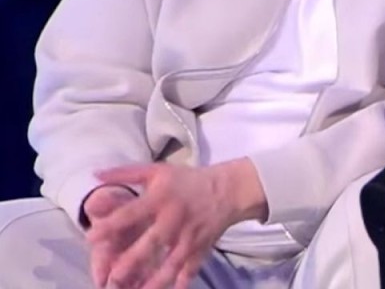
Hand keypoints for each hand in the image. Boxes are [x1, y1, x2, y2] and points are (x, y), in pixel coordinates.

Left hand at [86, 160, 266, 288]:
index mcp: (160, 199)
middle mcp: (174, 219)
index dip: (111, 225)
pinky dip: (183, 281)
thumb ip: (125, 173)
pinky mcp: (201, 248)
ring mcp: (189, 236)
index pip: (131, 213)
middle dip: (132, 261)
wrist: (229, 189)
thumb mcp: (157, 171)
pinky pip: (191, 268)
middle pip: (151, 243)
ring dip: (155, 280)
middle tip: (113, 278)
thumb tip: (95, 174)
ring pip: (171, 262)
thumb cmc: (187, 180)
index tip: (90, 238)